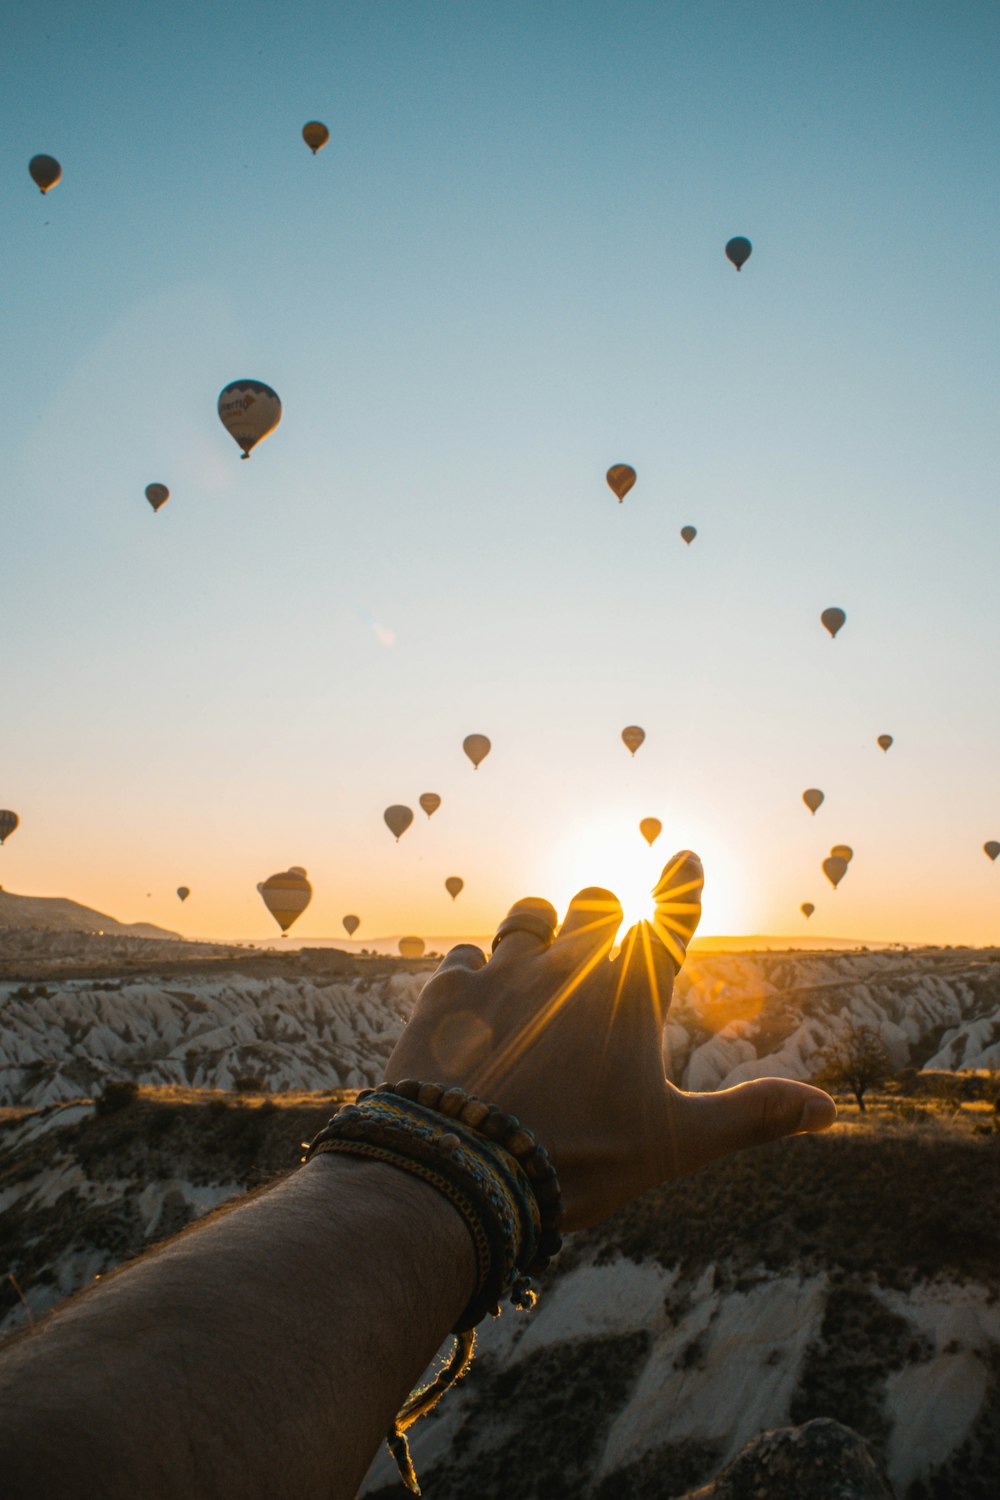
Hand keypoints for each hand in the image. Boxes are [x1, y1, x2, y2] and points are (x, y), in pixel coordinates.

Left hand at [386, 850, 835, 1229]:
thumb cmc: (578, 1159)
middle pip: (595, 904)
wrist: (461, 1171)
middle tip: (602, 928)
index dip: (683, 886)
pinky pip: (464, 957)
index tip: (686, 855)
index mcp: (630, 997)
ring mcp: (503, 971)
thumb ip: (751, 1117)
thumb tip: (829, 1110)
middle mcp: (569, 966)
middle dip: (603, 912)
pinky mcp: (446, 991)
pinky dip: (474, 974)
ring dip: (539, 928)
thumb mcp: (675, 1144)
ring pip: (528, 915)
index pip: (671, 922)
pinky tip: (472, 1001)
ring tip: (537, 954)